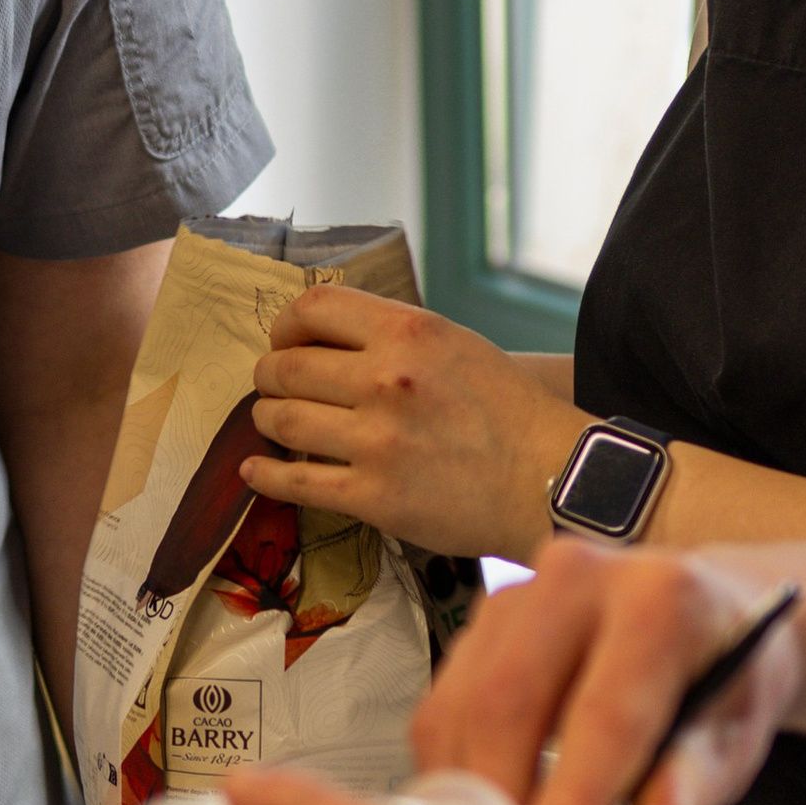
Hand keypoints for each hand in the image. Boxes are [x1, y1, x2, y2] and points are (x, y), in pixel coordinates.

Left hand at [241, 292, 574, 563]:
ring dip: (266, 419)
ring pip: (281, 419)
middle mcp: (386, 380)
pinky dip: (265, 474)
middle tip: (273, 386)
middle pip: (286, 366)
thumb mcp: (456, 344)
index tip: (285, 342)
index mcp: (408, 333)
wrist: (549, 479)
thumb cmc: (508, 411)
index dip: (285, 325)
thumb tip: (326, 338)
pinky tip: (256, 470)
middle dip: (269, 376)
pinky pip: (294, 480)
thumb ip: (394, 337)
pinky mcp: (374, 497)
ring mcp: (377, 441)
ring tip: (271, 422)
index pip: (313, 308)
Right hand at [412, 540, 802, 804]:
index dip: (572, 797)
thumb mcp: (734, 737)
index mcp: (658, 601)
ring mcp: (519, 591)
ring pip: (462, 703)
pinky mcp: (480, 619)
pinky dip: (452, 766)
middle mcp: (579, 576)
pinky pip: (443, 703)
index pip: (605, 711)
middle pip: (508, 698)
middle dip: (500, 795)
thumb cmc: (725, 680)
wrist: (708, 614)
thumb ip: (693, 789)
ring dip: (466, 786)